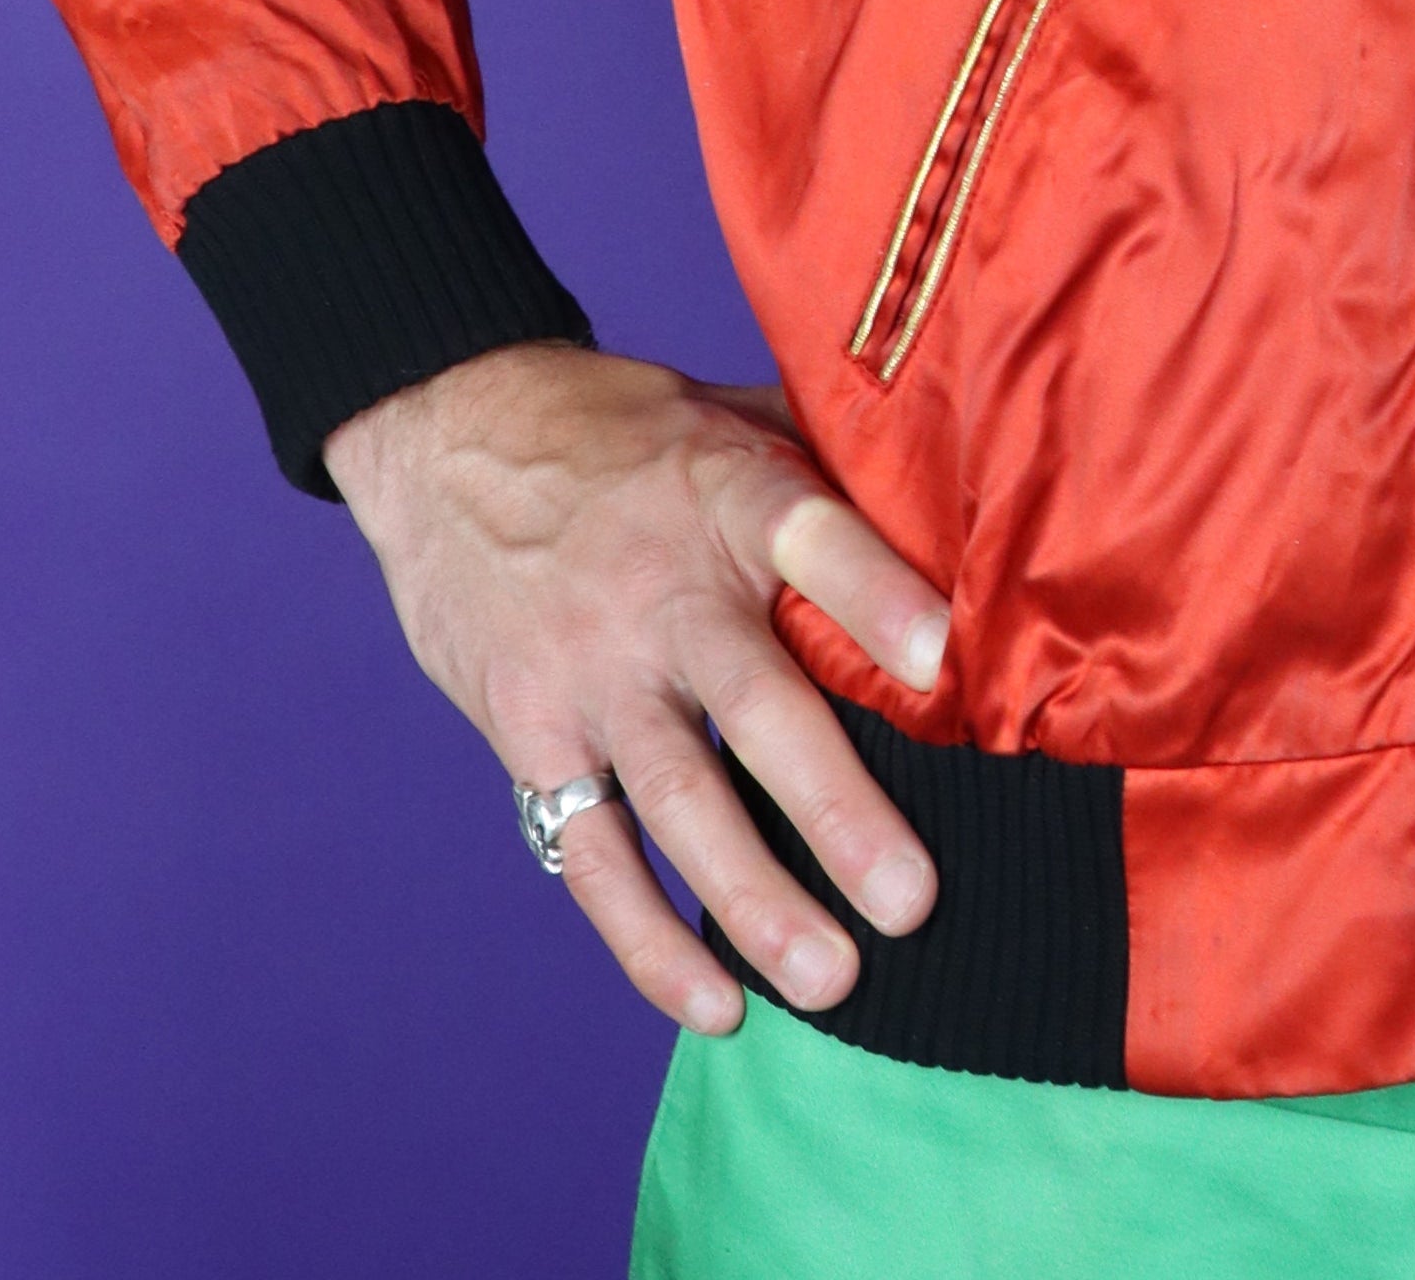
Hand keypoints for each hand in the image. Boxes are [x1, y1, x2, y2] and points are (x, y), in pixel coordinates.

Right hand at [325, 341, 951, 1034]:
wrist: (452, 435)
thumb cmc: (629, 434)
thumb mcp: (732, 413)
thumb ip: (829, 467)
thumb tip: (962, 520)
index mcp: (728, 491)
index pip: (811, 534)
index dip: (877, 592)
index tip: (944, 654)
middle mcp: (663, 589)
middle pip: (754, 702)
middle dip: (834, 807)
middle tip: (909, 898)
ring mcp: (592, 670)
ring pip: (676, 798)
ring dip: (751, 898)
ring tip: (830, 978)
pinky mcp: (531, 734)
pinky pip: (591, 851)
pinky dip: (647, 935)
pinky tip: (713, 1000)